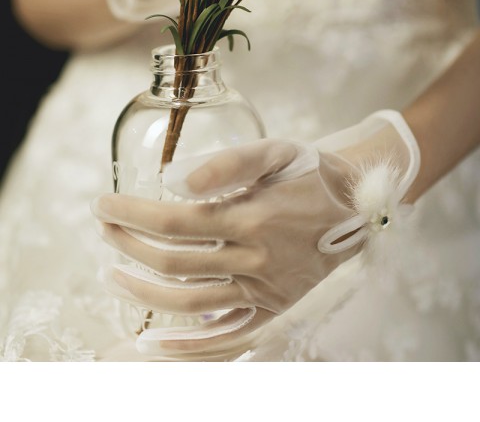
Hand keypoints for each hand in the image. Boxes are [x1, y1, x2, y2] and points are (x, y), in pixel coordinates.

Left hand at [92, 110, 419, 356]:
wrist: (359, 202)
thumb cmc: (310, 171)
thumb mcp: (275, 150)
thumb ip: (227, 162)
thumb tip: (173, 181)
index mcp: (252, 216)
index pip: (173, 221)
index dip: (131, 214)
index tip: (103, 205)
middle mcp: (256, 260)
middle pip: (174, 263)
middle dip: (128, 246)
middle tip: (105, 230)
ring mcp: (266, 292)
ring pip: (191, 304)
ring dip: (143, 293)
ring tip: (113, 277)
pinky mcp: (276, 311)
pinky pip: (229, 341)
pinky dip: (190, 349)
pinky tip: (156, 345)